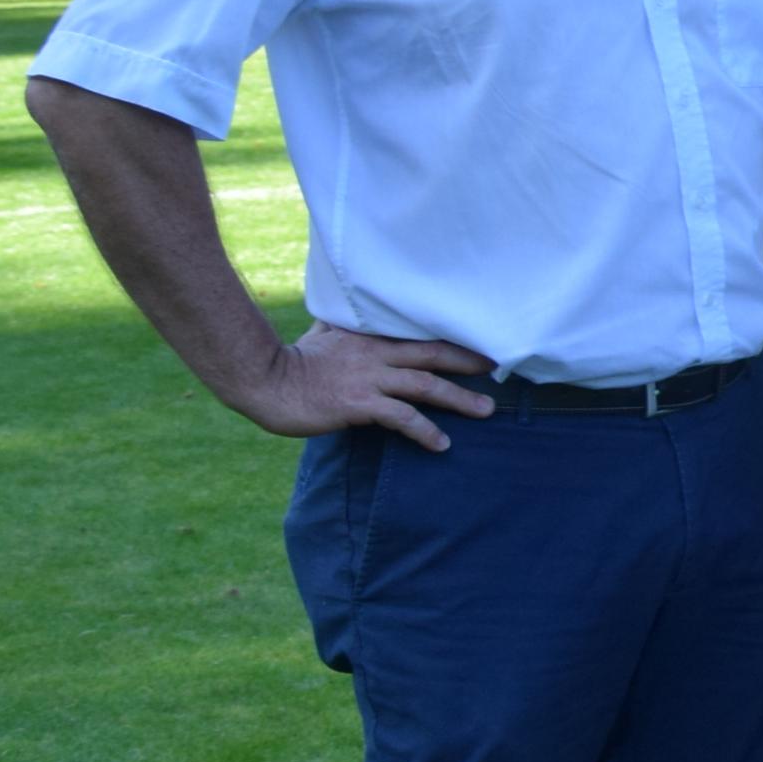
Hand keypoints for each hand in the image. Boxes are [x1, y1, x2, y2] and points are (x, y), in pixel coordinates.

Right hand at [231, 325, 496, 451]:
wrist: (263, 381)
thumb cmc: (291, 362)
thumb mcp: (323, 334)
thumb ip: (346, 328)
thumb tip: (352, 317)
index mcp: (369, 335)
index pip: (418, 332)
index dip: (450, 337)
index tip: (478, 340)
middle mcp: (375, 353)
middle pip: (434, 354)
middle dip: (469, 361)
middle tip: (499, 367)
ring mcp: (369, 378)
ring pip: (426, 385)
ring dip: (460, 399)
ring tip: (486, 410)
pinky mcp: (359, 403)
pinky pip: (402, 418)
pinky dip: (425, 431)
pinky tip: (442, 444)